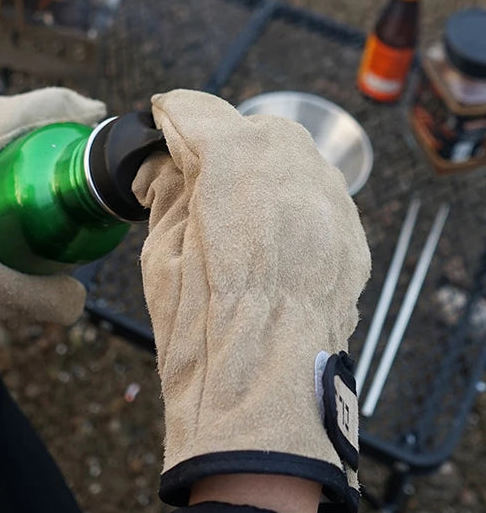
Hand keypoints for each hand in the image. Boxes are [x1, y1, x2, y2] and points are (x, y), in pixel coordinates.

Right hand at [133, 90, 370, 512]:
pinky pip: (318, 192)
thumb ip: (166, 194)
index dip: (172, 117)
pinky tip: (266, 230)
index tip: (161, 125)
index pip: (199, 112)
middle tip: (192, 172)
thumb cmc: (204, 337)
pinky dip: (288, 195)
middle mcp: (294, 175)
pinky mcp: (350, 237)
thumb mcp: (161, 257)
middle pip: (252, 128)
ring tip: (231, 204)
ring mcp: (331, 206)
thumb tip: (163, 166)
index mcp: (236, 171)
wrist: (263, 400)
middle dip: (219, 139)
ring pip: (294, 155)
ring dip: (258, 165)